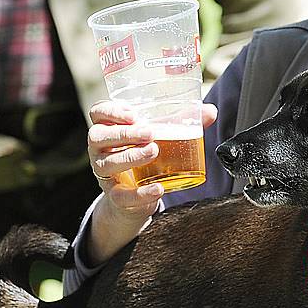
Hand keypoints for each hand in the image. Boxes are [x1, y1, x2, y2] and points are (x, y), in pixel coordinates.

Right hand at [85, 100, 217, 264]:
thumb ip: (183, 121)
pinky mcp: (115, 196)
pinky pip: (121, 195)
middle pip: (97, 136)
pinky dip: (141, 193)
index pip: (98, 113)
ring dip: (130, 157)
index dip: (111, 111)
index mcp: (109, 128)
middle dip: (124, 133)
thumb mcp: (161, 135)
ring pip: (105, 163)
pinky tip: (158, 188)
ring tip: (154, 151)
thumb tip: (210, 111)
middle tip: (150, 133)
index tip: (134, 114)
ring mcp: (105, 173)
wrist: (136, 195)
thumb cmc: (145, 153)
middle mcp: (101, 149)